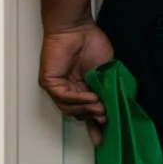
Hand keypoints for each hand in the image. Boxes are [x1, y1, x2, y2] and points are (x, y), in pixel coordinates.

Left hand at [39, 21, 113, 145]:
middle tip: (105, 119)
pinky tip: (90, 98)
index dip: (97, 125)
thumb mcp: (106, 70)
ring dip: (85, 109)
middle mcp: (69, 91)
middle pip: (78, 114)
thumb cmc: (90, 43)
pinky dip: (77, 100)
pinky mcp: (50, 83)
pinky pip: (63, 98)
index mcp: (83, 89)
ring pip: (69, 109)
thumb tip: (112, 106)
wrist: (76, 27)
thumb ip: (109, 88)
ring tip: (99, 107)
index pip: (88, 111)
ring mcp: (59, 88)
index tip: (106, 135)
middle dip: (93, 119)